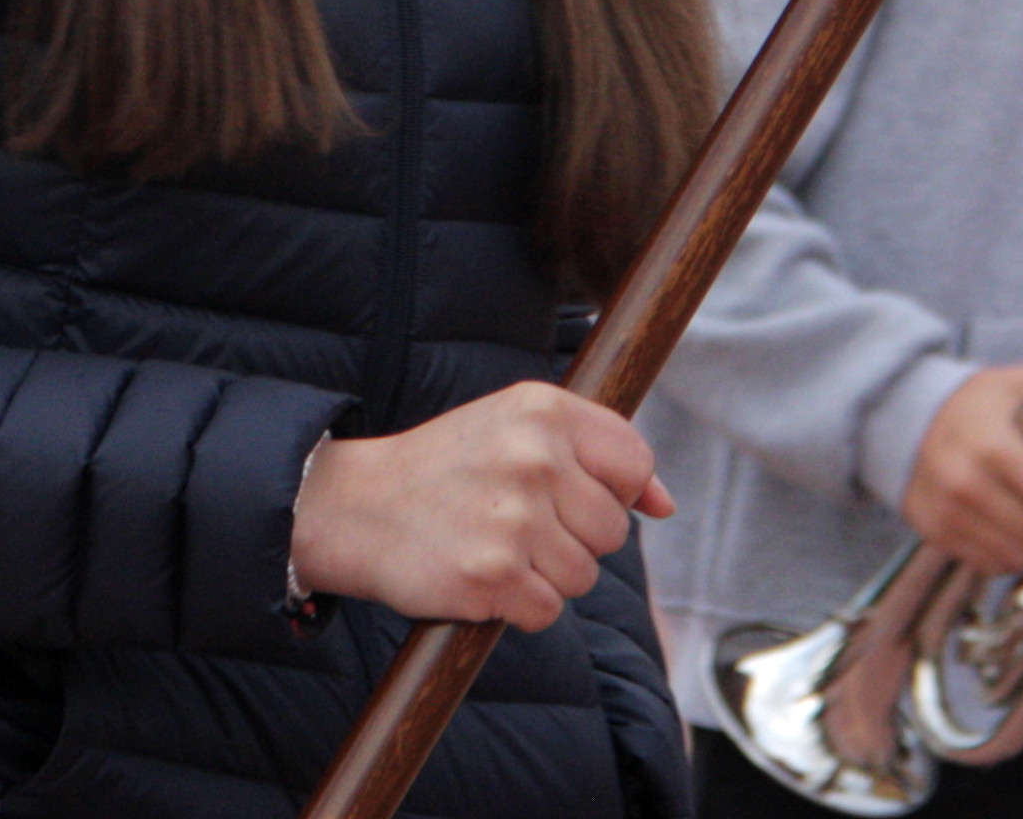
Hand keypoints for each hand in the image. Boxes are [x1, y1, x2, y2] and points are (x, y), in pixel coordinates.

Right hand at [287, 382, 669, 632]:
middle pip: (612, 530)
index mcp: (543, 410)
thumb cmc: (448, 468)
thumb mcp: (517, 430)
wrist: (357, 507)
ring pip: (582, 576)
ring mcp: (514, 518)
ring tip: (494, 547)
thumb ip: (597, 454)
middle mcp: (534, 458)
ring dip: (544, 577)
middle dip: (573, 539)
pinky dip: (518, 607)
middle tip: (515, 522)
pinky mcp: (492, 576)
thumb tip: (665, 504)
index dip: (611, 491)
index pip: (633, 462)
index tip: (568, 495)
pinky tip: (481, 577)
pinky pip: (546, 611)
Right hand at [902, 366, 1022, 569]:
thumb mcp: (1018, 385)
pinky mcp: (934, 533)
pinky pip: (989, 565)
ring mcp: (945, 512)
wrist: (909, 415)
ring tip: (1018, 508)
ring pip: (1016, 557)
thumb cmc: (976, 404)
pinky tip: (998, 522)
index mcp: (989, 444)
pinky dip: (1002, 550)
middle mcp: (962, 483)